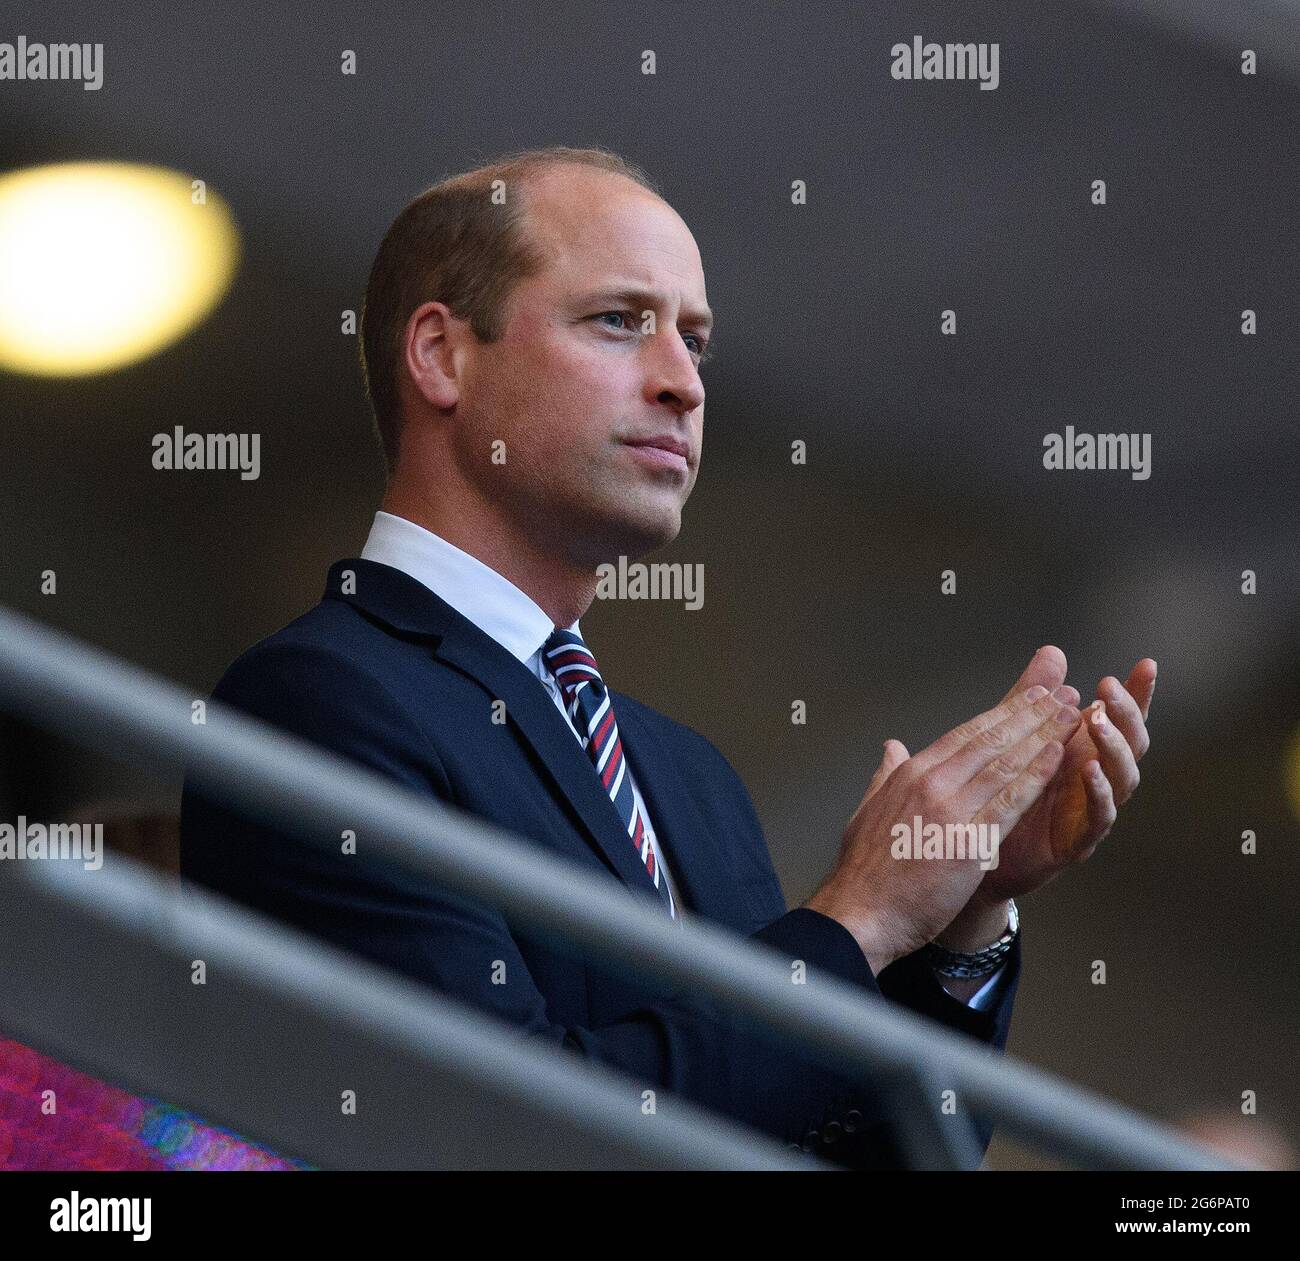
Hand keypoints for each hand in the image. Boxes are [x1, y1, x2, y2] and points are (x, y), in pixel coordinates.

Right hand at [804, 685, 1080, 972]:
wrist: (861, 913)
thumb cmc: (864, 872)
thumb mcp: (867, 811)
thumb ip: (885, 776)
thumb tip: (891, 749)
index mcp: (910, 775)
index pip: (965, 734)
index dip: (1002, 714)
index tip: (1027, 699)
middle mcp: (931, 784)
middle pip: (990, 740)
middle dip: (1030, 715)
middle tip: (1058, 695)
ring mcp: (950, 811)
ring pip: (1005, 764)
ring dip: (1042, 737)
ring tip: (1068, 717)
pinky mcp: (968, 843)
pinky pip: (1010, 802)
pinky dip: (1036, 776)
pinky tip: (1057, 759)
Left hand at [975, 646, 1156, 901]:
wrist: (975, 854)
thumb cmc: (1003, 792)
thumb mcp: (1016, 737)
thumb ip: (1035, 696)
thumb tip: (1053, 651)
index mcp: (1085, 750)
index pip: (1120, 719)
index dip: (1138, 694)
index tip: (1146, 664)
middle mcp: (1096, 778)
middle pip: (1130, 744)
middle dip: (1125, 715)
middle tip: (1108, 690)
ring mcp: (1091, 810)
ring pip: (1123, 779)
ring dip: (1114, 749)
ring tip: (1098, 723)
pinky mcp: (1077, 841)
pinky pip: (1098, 818)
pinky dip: (1098, 794)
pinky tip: (1090, 771)